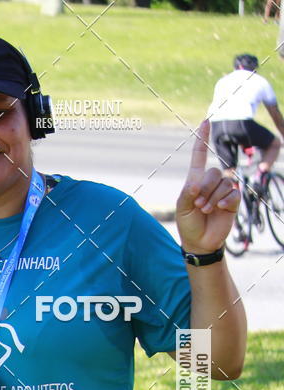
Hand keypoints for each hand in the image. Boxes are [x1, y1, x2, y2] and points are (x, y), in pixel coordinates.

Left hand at [176, 120, 238, 254]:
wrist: (200, 242)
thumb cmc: (188, 223)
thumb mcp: (182, 208)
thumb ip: (187, 194)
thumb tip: (196, 183)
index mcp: (196, 180)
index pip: (199, 156)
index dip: (202, 139)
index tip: (206, 121)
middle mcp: (211, 182)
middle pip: (214, 172)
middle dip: (205, 189)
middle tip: (199, 205)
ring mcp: (223, 191)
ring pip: (224, 183)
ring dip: (213, 198)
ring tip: (205, 210)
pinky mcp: (233, 201)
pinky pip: (233, 193)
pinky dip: (225, 201)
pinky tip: (220, 209)